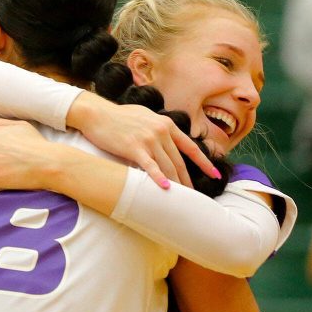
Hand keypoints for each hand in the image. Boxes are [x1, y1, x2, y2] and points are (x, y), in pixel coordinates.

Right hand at [68, 94, 218, 188]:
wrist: (97, 113)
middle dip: (188, 179)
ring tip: (183, 198)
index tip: (215, 174)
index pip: (190, 147)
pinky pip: (149, 166)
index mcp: (166, 124)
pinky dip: (158, 178)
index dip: (204, 162)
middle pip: (179, 161)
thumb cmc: (118, 117)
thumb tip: (167, 137)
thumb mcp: (146, 116)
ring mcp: (148, 139)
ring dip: (176, 183)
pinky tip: (165, 188)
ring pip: (167, 166)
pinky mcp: (134, 147)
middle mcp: (161, 131)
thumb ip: (159, 127)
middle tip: (195, 195)